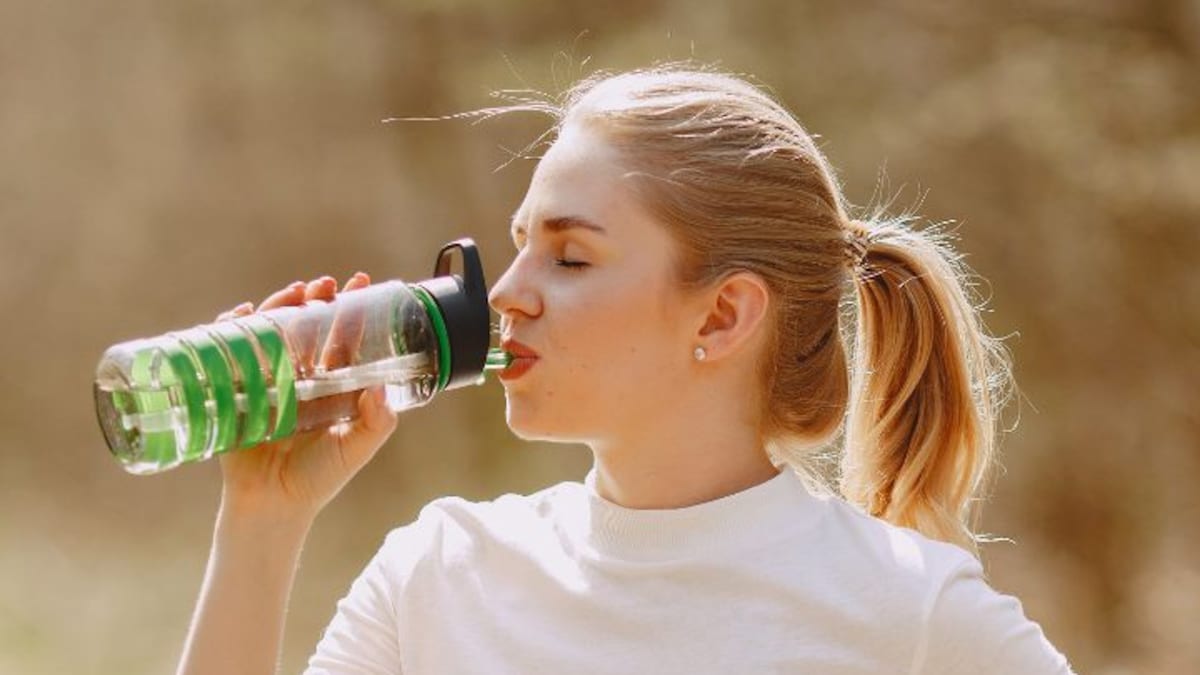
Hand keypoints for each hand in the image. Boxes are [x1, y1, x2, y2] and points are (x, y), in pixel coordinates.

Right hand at [213, 273, 398, 522]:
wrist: (272, 506)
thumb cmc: (318, 479)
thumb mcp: (355, 448)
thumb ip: (376, 422)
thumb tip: (382, 389)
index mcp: (330, 386)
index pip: (342, 339)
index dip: (352, 310)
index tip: (361, 283)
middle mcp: (300, 378)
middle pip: (306, 327)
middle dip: (314, 300)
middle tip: (324, 284)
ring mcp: (267, 382)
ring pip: (273, 332)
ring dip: (281, 306)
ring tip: (294, 292)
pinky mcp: (236, 392)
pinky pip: (231, 353)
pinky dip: (233, 329)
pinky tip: (242, 315)